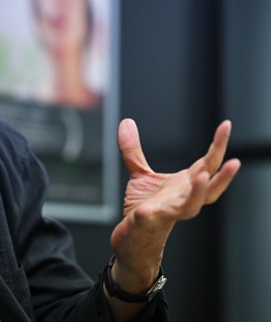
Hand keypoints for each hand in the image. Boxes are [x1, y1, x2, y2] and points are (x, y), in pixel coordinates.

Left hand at [109, 119, 239, 290]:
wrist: (133, 240)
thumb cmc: (144, 208)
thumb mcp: (139, 174)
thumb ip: (133, 150)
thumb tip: (126, 122)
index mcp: (184, 185)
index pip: (207, 164)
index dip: (218, 145)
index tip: (226, 125)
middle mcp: (182, 199)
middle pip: (207, 185)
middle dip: (222, 174)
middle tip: (234, 160)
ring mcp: (167, 212)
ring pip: (190, 206)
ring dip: (197, 192)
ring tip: (200, 176)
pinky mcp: (146, 223)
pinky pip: (150, 218)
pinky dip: (149, 214)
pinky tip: (146, 211)